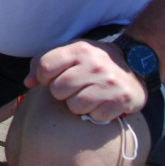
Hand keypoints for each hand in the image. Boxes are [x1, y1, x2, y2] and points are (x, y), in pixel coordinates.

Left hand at [24, 40, 146, 123]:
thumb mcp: (70, 53)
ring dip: (79, 105)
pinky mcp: (121, 100)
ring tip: (89, 95)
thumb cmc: (93, 62)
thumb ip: (44, 62)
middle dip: (62, 93)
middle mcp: (94, 64)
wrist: (137, 64)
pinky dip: (96, 114)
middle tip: (75, 88)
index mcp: (79, 49)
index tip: (53, 78)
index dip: (44, 77)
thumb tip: (27, 82)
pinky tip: (102, 103)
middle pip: (57, 90)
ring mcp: (109, 82)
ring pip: (74, 106)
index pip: (45, 67)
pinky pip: (94, 117)